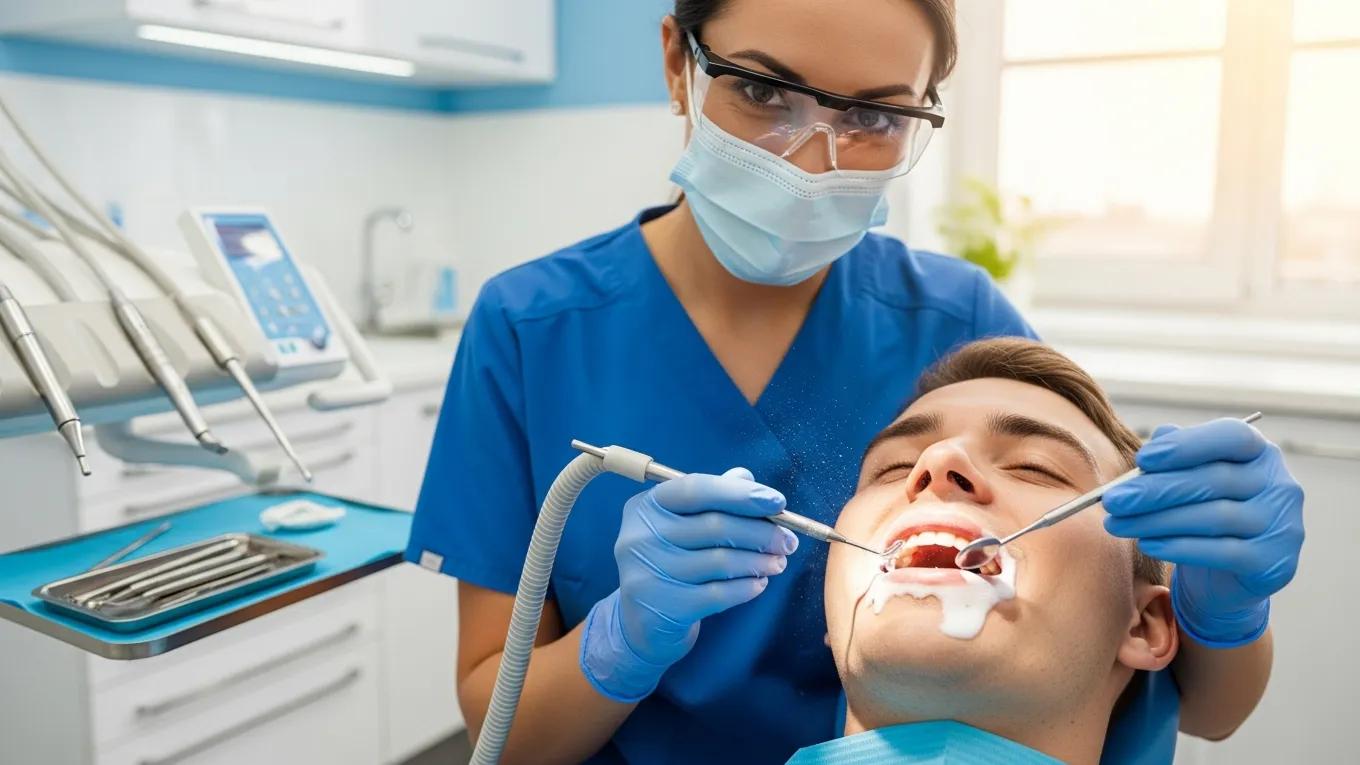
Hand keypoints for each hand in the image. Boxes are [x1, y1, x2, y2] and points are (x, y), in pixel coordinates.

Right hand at [580, 468, 796, 701]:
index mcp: (646, 506)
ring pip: (720, 561)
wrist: (642, 623)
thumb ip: (712, 499)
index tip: (778, 502)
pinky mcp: (662, 607)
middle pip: (714, 526)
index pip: (697, 489)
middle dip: (761, 533)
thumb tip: (745, 476)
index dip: (740, 494)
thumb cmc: (670, 563)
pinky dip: (746, 588)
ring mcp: (647, 573)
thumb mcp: (683, 525)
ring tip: (778, 562)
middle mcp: (640, 536)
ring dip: (758, 561)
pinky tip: (759, 584)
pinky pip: (717, 595)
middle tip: (789, 541)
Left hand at [1103, 418, 1304, 646]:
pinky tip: (1147, 543)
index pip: (1231, 437)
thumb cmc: (1202, 514)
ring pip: (1213, 517)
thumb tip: (1159, 437)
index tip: (1142, 459)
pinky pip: (1221, 552)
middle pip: (1214, 480)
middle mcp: (1280, 485)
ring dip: (1156, 520)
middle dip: (1155, 490)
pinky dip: (1178, 547)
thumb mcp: (1188, 479)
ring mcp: (1282, 525)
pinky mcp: (1274, 562)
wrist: (1226, 577)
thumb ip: (1177, 453)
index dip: (1187, 446)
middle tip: (1112, 499)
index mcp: (1261, 453)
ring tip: (1117, 523)